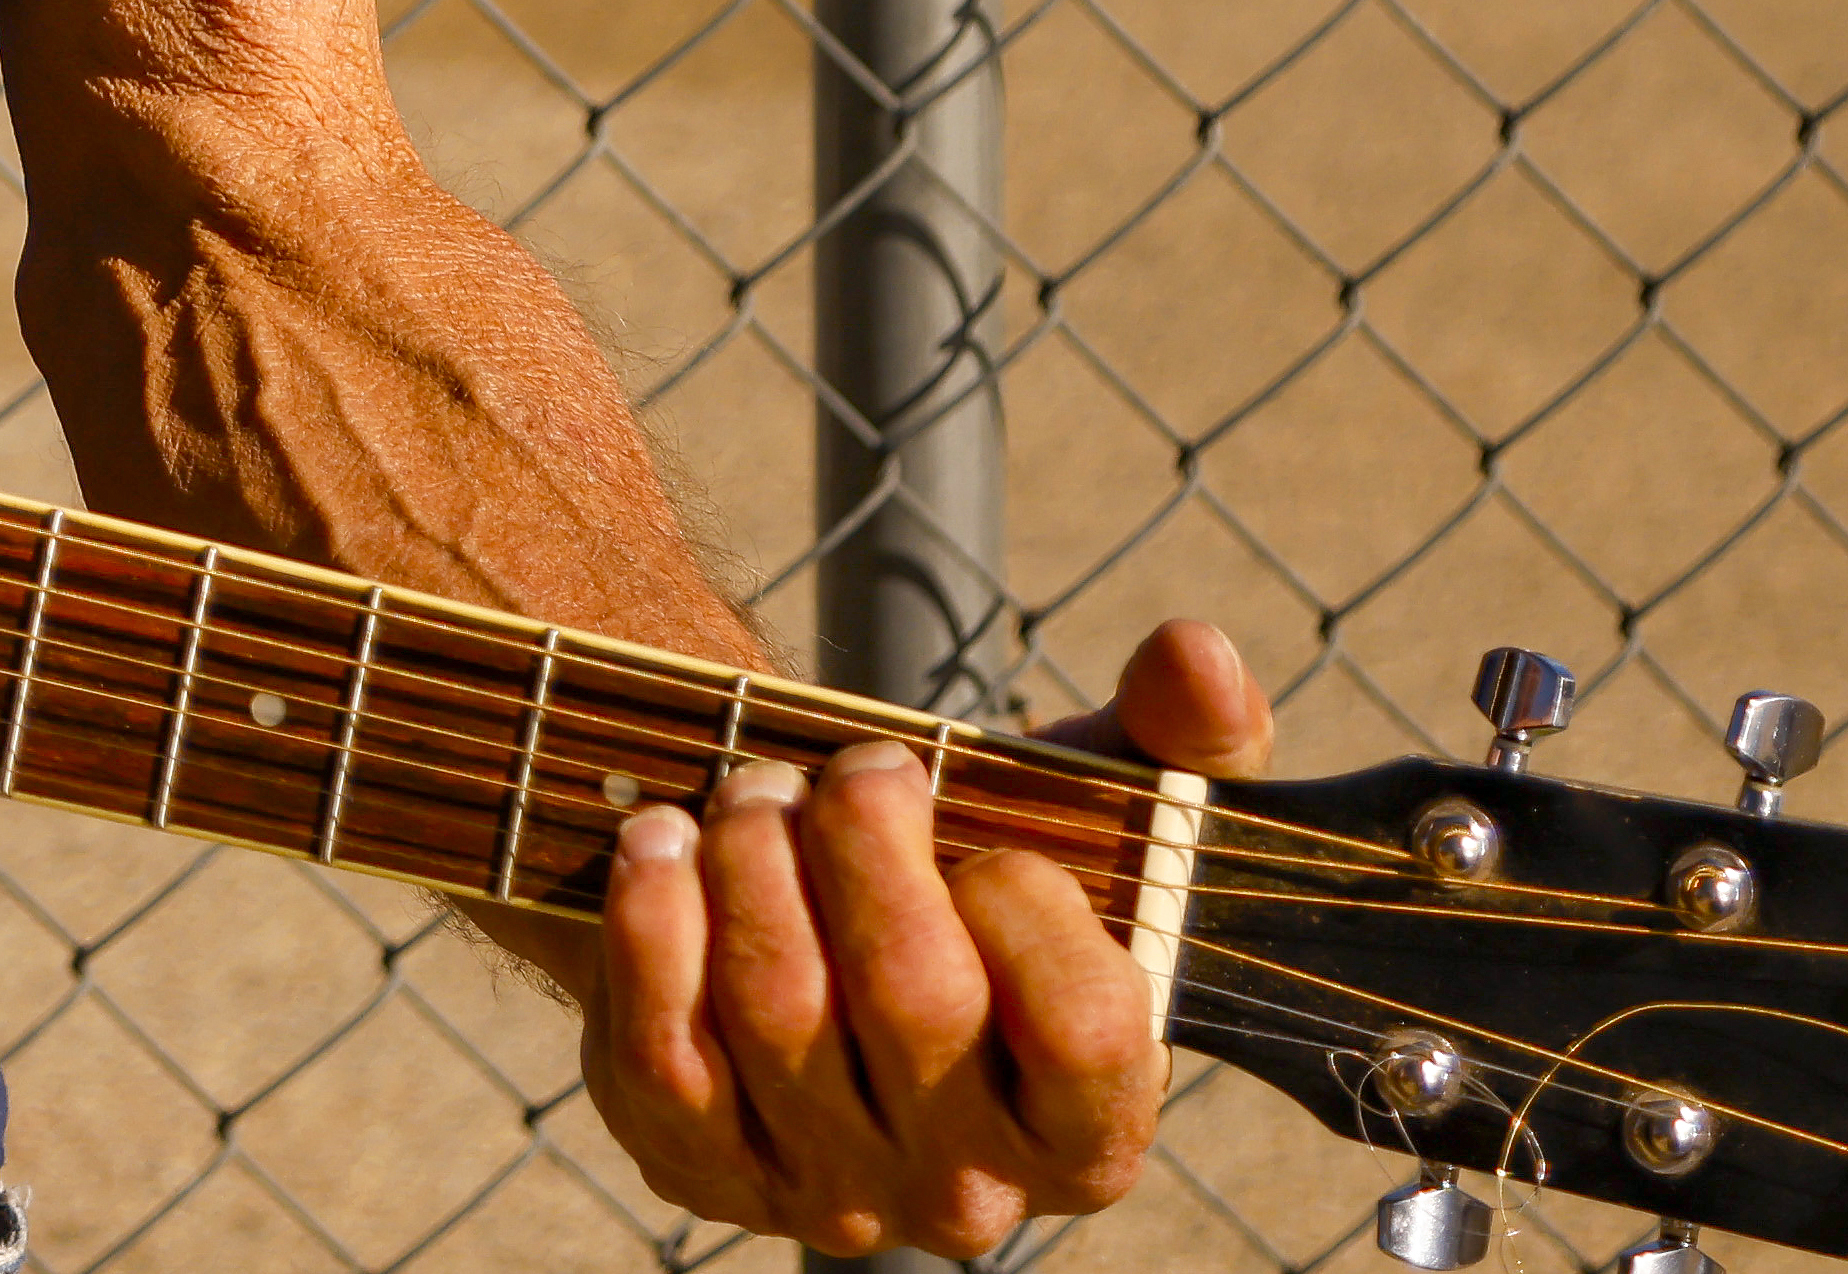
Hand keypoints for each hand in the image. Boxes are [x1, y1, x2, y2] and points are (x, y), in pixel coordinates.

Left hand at [580, 620, 1275, 1258]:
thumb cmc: (999, 879)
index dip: (1031, 903)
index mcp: (1094, 1130)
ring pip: (777, 1011)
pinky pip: (661, 1054)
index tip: (991, 837)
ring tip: (755, 789)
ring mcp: (828, 1193)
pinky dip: (653, 923)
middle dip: (868, 843)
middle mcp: (968, 1193)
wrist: (843, 949)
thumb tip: (1195, 654)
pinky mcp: (703, 1170)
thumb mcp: (1110, 809)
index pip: (1088, 1027)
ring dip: (752, 860)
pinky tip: (661, 838)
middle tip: (852, 769)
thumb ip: (1184, 736)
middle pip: (914, 1000)